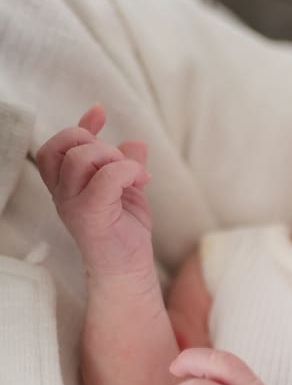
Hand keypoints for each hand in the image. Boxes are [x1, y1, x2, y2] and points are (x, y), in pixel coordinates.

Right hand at [36, 105, 152, 278]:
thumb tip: (135, 141)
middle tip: (122, 164)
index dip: (78, 127)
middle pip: (67, 146)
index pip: (56, 148)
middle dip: (99, 143)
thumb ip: (124, 165)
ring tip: (133, 176)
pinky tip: (141, 180)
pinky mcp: (91, 215)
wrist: (128, 271)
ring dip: (114, 157)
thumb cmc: (124, 233)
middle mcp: (63, 194)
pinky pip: (106, 177)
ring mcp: (74, 205)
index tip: (100, 113)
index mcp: (66, 187)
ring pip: (82, 157)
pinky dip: (127, 170)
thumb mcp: (126, 191)